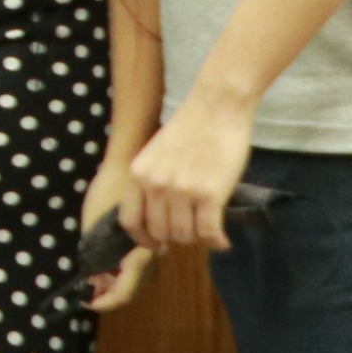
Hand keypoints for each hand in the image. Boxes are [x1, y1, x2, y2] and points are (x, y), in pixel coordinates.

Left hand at [80, 154, 153, 312]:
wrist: (130, 158)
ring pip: (137, 276)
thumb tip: (92, 282)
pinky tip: (107, 259)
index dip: (104, 302)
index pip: (123, 292)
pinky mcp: (155, 237)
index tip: (85, 302)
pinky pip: (140, 261)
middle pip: (132, 287)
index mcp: (139, 252)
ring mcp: (157, 246)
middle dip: (108, 290)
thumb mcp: (92, 223)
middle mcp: (153, 254)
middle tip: (86, 286)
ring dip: (115, 279)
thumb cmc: (108, 188)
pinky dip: (122, 267)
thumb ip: (93, 254)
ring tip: (94, 272)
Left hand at [128, 95, 253, 251]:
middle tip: (190, 233)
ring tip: (207, 230)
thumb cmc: (190, 128)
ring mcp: (182, 191)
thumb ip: (151, 181)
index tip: (155, 245)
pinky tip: (222, 241)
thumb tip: (156, 216)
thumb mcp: (155, 154)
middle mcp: (155, 185)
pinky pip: (209, 232)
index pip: (130, 221)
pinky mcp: (210, 194)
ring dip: (197, 239)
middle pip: (160, 232)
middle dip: (175, 238)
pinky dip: (217, 242)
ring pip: (185, 236)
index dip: (142, 240)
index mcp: (138, 175)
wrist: (216, 107)